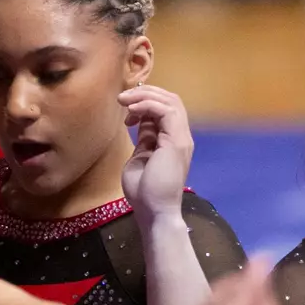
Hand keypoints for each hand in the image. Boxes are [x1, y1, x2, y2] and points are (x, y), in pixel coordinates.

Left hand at [119, 85, 193, 225]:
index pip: (165, 110)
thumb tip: (142, 124)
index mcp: (173, 141)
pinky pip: (166, 110)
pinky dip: (147, 105)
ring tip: (124, 100)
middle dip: (146, 93)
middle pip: (171, 100)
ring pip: (171, 101)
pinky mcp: (176, 141)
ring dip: (145, 96)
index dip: (146, 102)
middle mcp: (181, 137)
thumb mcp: (141, 157)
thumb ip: (145, 140)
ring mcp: (181, 138)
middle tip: (123, 97)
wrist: (154, 211)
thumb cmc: (144, 192)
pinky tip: (131, 110)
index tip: (126, 110)